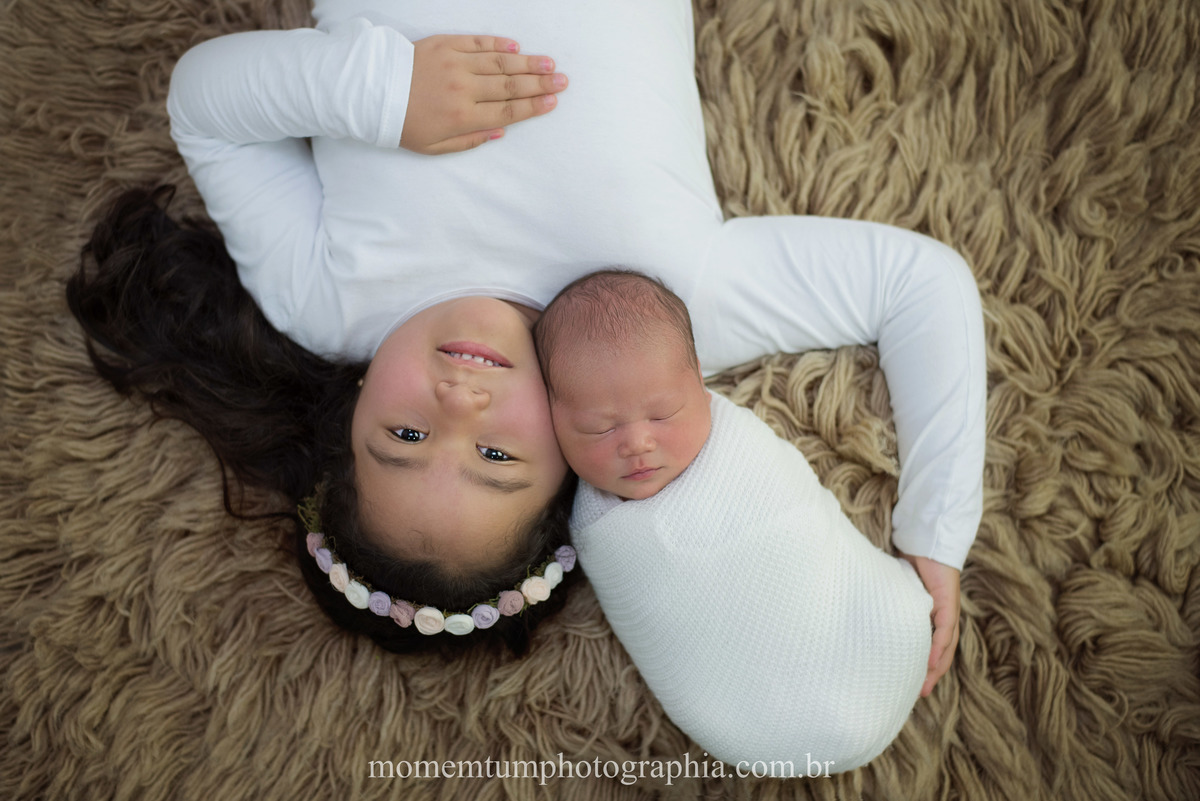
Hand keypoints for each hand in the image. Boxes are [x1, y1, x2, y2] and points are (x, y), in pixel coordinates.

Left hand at [401, 35, 567, 154]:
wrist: (369, 92)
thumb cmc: (401, 124)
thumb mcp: (434, 147)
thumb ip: (469, 142)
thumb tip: (499, 132)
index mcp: (462, 117)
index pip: (507, 111)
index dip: (533, 106)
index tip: (553, 102)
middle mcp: (463, 89)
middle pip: (510, 86)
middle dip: (540, 84)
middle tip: (562, 80)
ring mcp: (454, 63)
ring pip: (499, 63)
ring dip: (527, 63)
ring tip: (548, 63)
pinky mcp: (443, 44)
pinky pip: (477, 42)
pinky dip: (498, 44)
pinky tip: (515, 47)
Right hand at [899, 552, 960, 696]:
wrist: (924, 540)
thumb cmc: (910, 562)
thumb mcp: (898, 591)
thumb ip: (892, 604)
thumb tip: (868, 616)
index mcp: (931, 614)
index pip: (931, 645)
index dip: (925, 665)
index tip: (912, 683)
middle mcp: (942, 616)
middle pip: (942, 652)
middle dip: (932, 674)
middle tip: (919, 694)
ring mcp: (948, 610)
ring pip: (946, 646)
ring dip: (937, 667)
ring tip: (927, 685)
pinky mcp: (948, 602)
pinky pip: (945, 630)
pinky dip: (939, 647)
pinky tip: (933, 662)